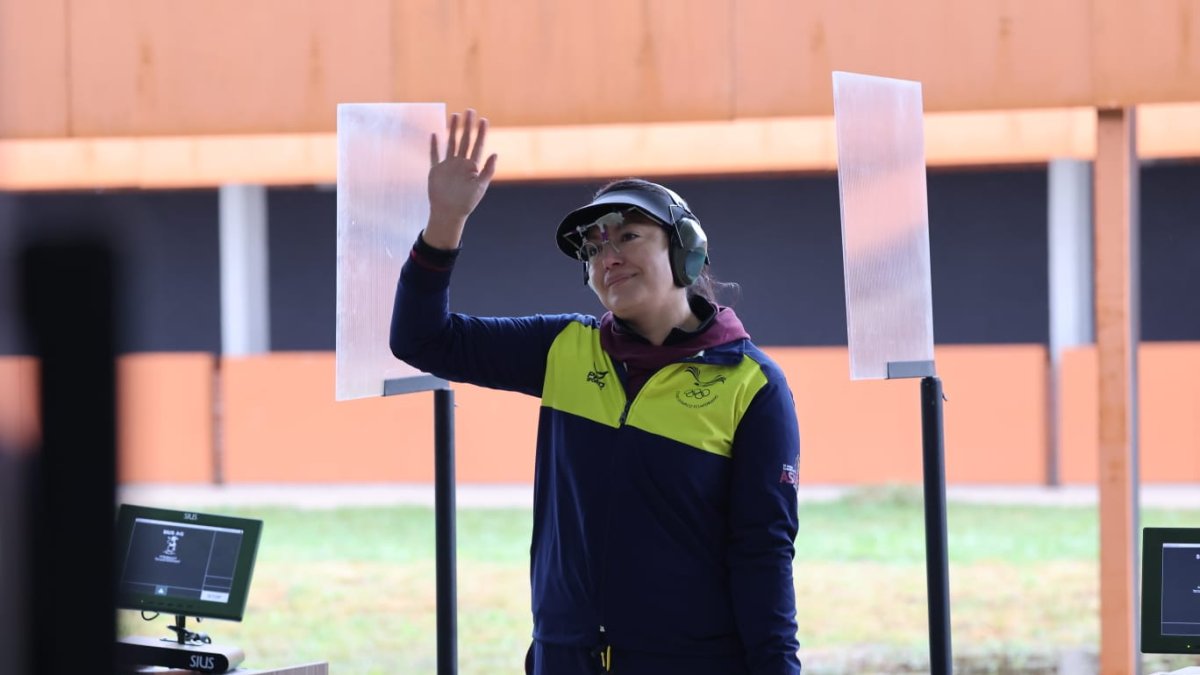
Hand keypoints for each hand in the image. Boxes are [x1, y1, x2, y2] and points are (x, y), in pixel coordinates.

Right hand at [425, 109, 497, 248]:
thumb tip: (495, 153)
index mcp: (472, 166)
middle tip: (470, 111)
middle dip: (467, 126)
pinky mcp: (436, 170)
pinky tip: (435, 134)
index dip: (481, 133)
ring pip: (450, 143)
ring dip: (452, 129)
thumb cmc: (466, 203)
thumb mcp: (480, 187)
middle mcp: (461, 163)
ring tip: (455, 115)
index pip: (478, 146)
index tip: (483, 120)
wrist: (448, 213)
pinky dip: (434, 145)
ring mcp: (448, 166)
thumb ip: (487, 170)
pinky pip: (435, 155)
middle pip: (465, 140)